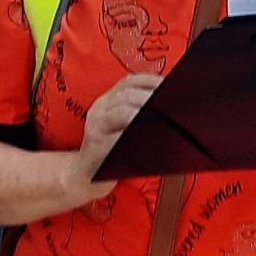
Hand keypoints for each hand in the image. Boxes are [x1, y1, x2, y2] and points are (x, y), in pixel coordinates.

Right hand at [71, 73, 161, 199]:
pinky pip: (118, 140)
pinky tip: (149, 141)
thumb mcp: (120, 126)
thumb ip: (138, 114)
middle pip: (128, 96)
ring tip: (160, 121)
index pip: (129, 81)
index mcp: (108, 101)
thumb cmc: (110, 149)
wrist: (84, 174)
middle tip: (168, 106)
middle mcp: (99, 110)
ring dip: (143, 115)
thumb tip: (170, 108)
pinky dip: (134, 138)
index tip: (167, 85)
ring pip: (122, 114)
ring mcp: (96, 128)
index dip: (150, 81)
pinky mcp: (97, 148)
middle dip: (150, 98)